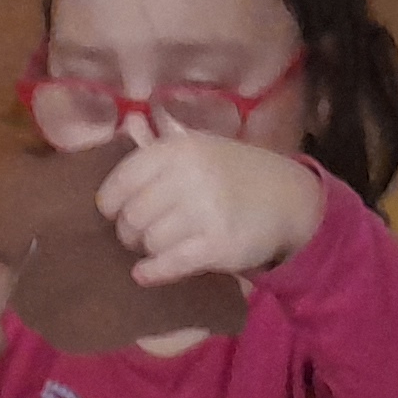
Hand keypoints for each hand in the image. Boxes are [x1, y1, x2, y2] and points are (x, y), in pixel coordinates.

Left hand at [98, 133, 324, 285]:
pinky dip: (152, 272)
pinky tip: (144, 274)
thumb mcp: (202, 146)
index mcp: (179, 148)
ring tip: (157, 247)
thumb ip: (163, 140)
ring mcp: (204, 210)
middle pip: (132, 215)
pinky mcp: (218, 244)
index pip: (123, 179)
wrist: (288, 198)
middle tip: (138, 234)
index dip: (110, 201)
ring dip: (147, 250)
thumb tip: (129, 123)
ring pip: (149, 241)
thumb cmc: (235, 173)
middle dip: (129, 230)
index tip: (112, 211)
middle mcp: (189, 175)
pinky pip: (170, 264)